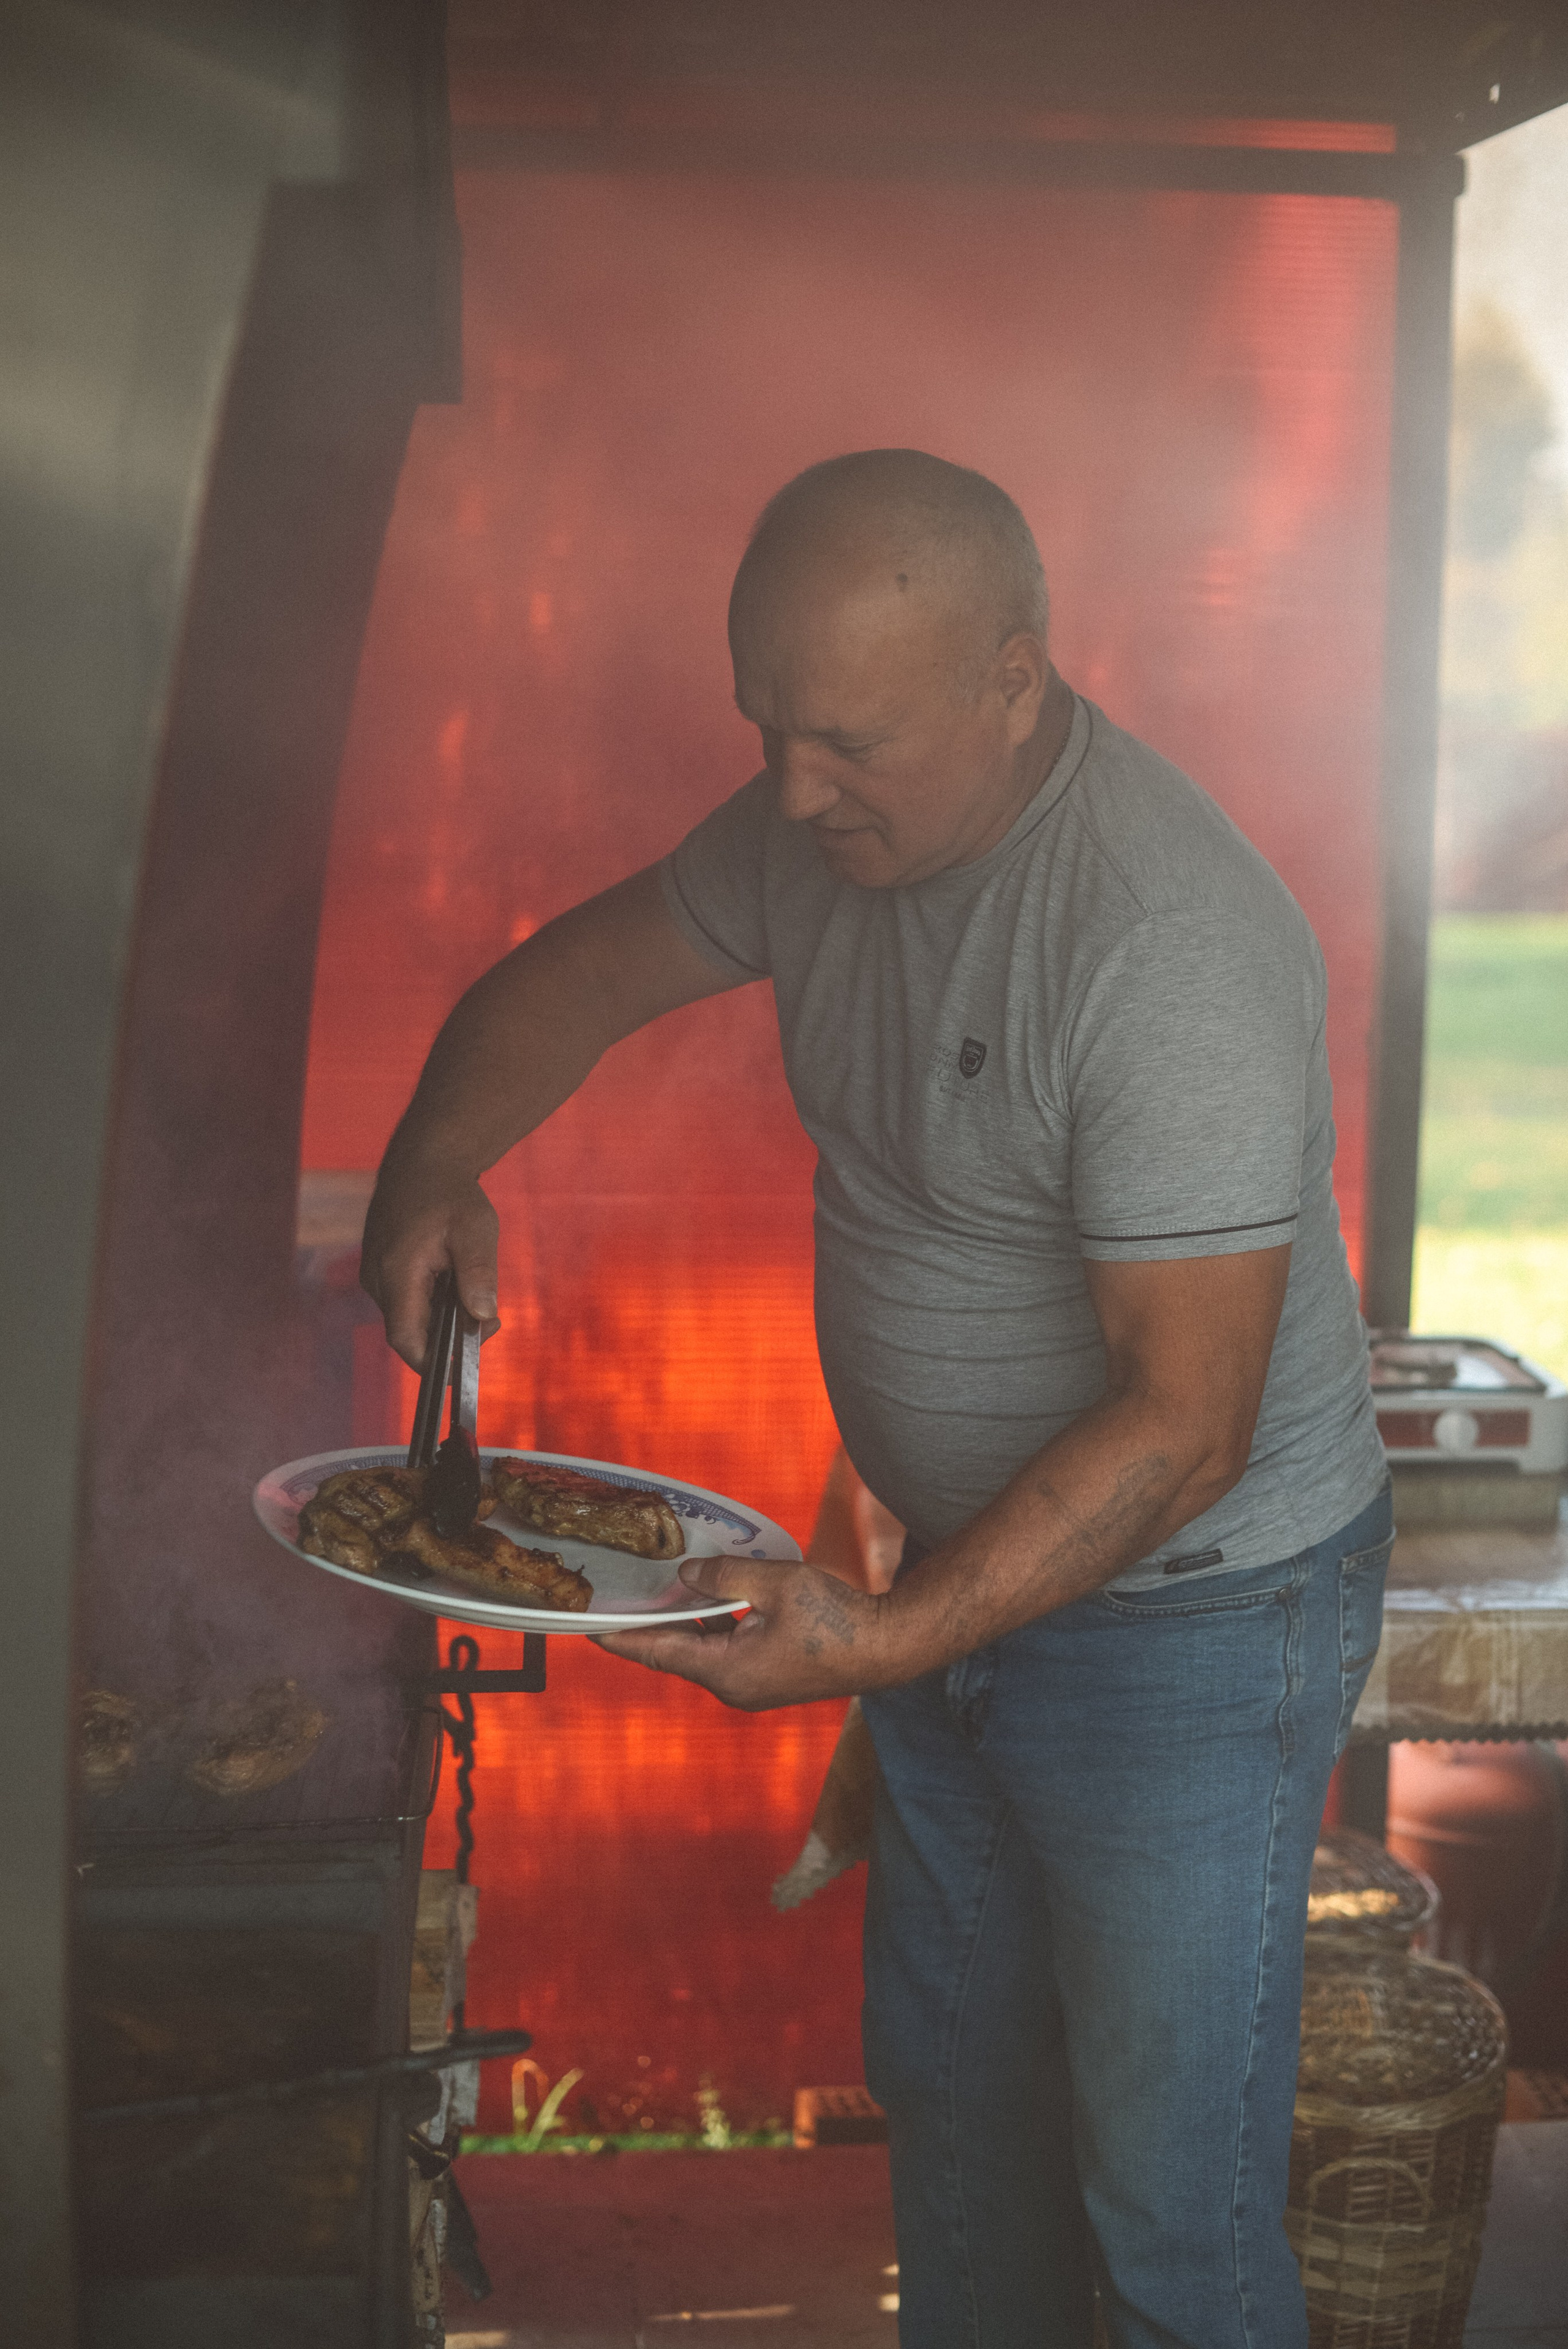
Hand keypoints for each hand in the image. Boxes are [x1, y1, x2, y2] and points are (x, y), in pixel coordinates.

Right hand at [360, 1159, 501, 1368]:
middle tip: (489, 1317)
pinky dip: (431, 1301)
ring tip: (471, 1287)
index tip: (467, 1361)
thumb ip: (478, 1273)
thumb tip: (482, 1317)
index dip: (433, 1362)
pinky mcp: (380, 1270)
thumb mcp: (475, 1229)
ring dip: (441, 1316)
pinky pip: (405, 1300)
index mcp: (396, 1272)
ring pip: (409, 1317)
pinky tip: (453, 1278)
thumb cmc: (450, 1192)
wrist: (422, 1160)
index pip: (405, 1340)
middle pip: (410, 1332)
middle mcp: (376, 1278)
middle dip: (448, 1336)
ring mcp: (374, 1275)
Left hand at [593, 1556, 891, 1709]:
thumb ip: (725, 1576)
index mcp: (727, 1671)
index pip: (659, 1652)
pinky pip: (727, 1654)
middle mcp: (733, 1687)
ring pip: (703, 1654)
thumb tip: (687, 1572)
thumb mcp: (775, 1584)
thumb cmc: (835, 1618)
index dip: (622, 1637)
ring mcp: (752, 1687)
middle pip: (677, 1654)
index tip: (589, 1627)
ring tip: (655, 1596)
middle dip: (649, 1628)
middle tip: (618, 1601)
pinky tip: (707, 1603)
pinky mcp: (769, 1679)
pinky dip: (711, 1630)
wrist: (886, 1647)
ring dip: (683, 1625)